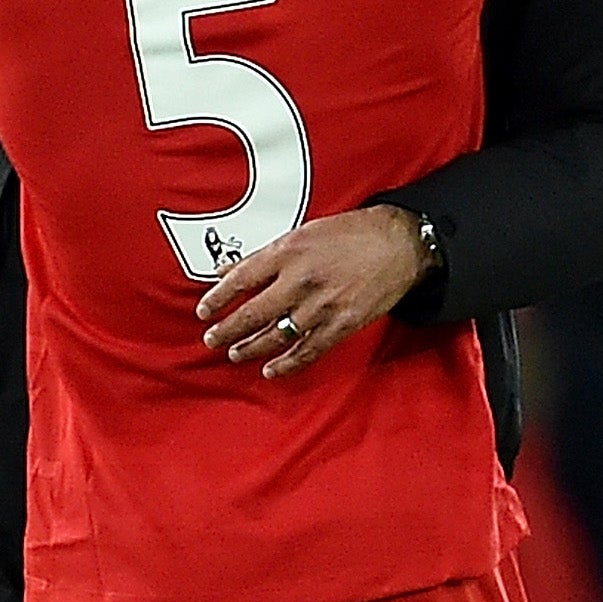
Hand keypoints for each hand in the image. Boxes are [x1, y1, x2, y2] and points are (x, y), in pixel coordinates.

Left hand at [196, 205, 434, 378]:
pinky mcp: (341, 325)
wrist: (398, 244)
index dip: (218, 298)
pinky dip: (287, 363)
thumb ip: (264, 254)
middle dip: (227, 329)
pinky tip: (271, 369)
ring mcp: (321, 306)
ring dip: (251, 347)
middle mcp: (301, 280)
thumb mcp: (302, 232)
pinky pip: (308, 350)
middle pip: (253, 312)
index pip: (241, 279)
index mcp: (289, 252)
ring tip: (234, 353)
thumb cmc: (350, 234)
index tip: (204, 310)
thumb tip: (228, 268)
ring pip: (276, 335)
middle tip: (211, 338)